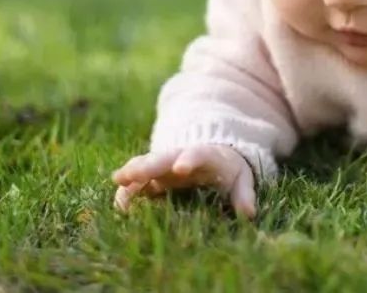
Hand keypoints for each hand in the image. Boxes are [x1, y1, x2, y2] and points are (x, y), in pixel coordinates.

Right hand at [111, 144, 255, 217]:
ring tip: (117, 181)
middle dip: (147, 165)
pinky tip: (120, 204)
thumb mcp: (241, 179)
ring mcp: (164, 165)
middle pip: (162, 158)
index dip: (188, 160)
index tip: (180, 168)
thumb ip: (244, 194)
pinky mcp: (154, 175)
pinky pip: (138, 180)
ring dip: (132, 172)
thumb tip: (249, 213)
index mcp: (204, 155)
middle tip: (130, 174)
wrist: (213, 154)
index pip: (197, 154)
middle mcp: (180, 157)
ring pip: (145, 165)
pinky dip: (128, 190)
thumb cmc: (228, 169)